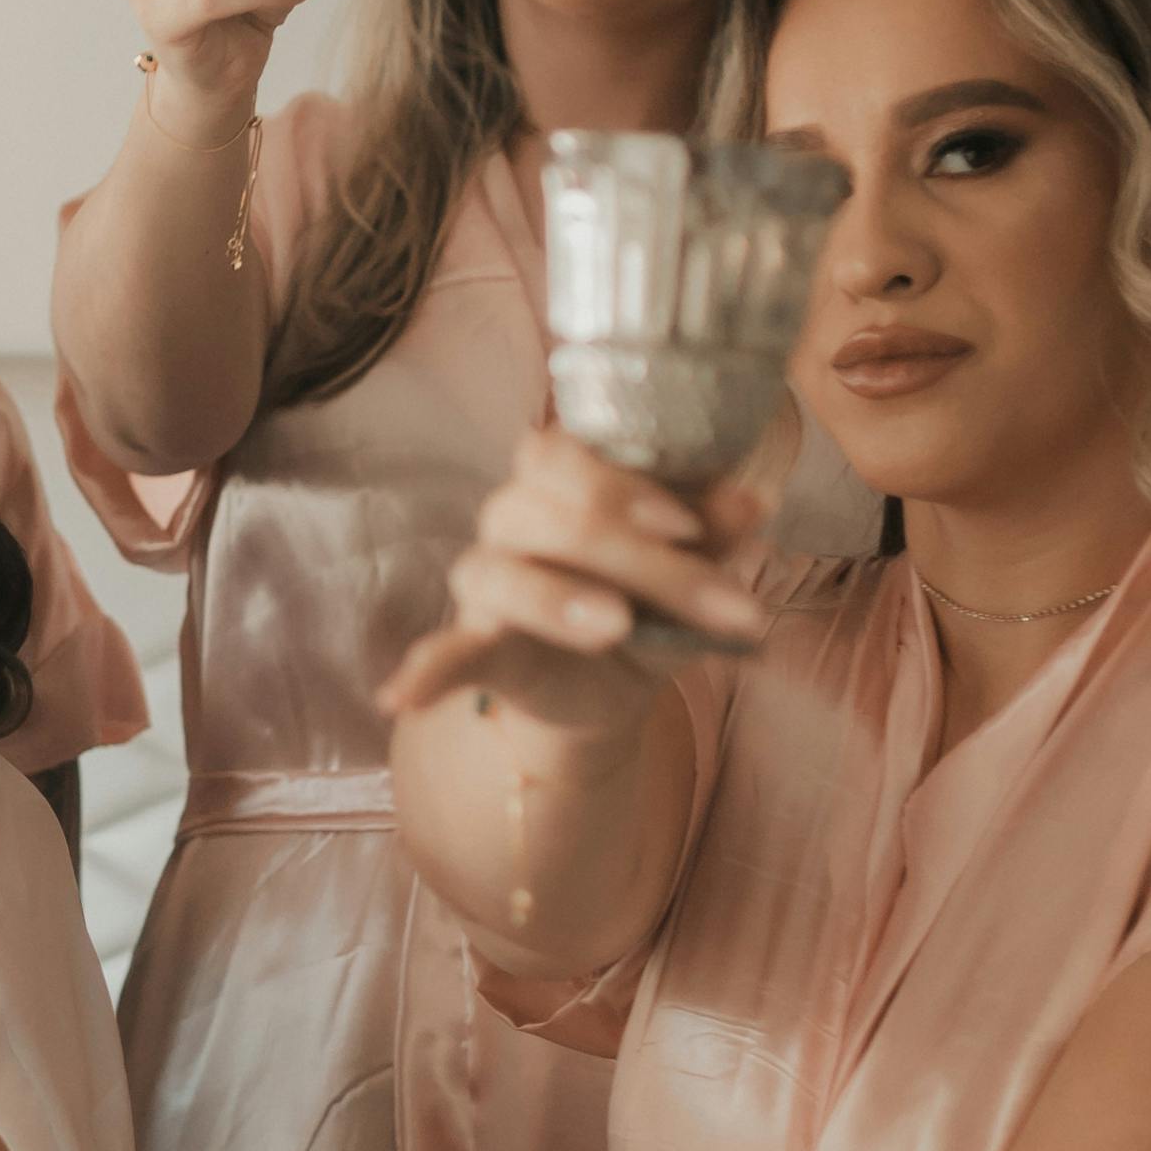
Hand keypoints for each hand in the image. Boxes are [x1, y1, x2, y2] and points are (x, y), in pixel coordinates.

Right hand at [380, 423, 772, 732]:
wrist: (617, 684)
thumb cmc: (650, 601)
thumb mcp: (695, 568)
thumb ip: (714, 535)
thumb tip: (750, 502)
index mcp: (562, 480)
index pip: (567, 454)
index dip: (622, 484)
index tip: (689, 528)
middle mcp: (512, 517)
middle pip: (551, 517)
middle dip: (639, 560)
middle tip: (716, 605)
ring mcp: (486, 582)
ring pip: (500, 572)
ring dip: (556, 600)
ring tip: (618, 628)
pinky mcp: (475, 647)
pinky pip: (442, 651)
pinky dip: (423, 670)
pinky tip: (401, 695)